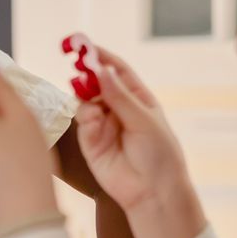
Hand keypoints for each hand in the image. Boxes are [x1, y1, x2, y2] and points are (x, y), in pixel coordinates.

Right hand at [72, 47, 205, 237]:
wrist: (152, 192)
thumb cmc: (160, 155)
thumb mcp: (144, 120)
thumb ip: (119, 96)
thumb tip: (102, 69)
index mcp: (137, 98)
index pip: (117, 70)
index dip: (100, 56)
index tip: (83, 45)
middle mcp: (118, 107)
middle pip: (96, 81)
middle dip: (86, 71)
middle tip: (77, 63)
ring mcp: (103, 123)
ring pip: (85, 99)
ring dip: (85, 94)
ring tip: (90, 98)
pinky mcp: (90, 140)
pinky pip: (82, 119)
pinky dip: (85, 116)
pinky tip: (93, 121)